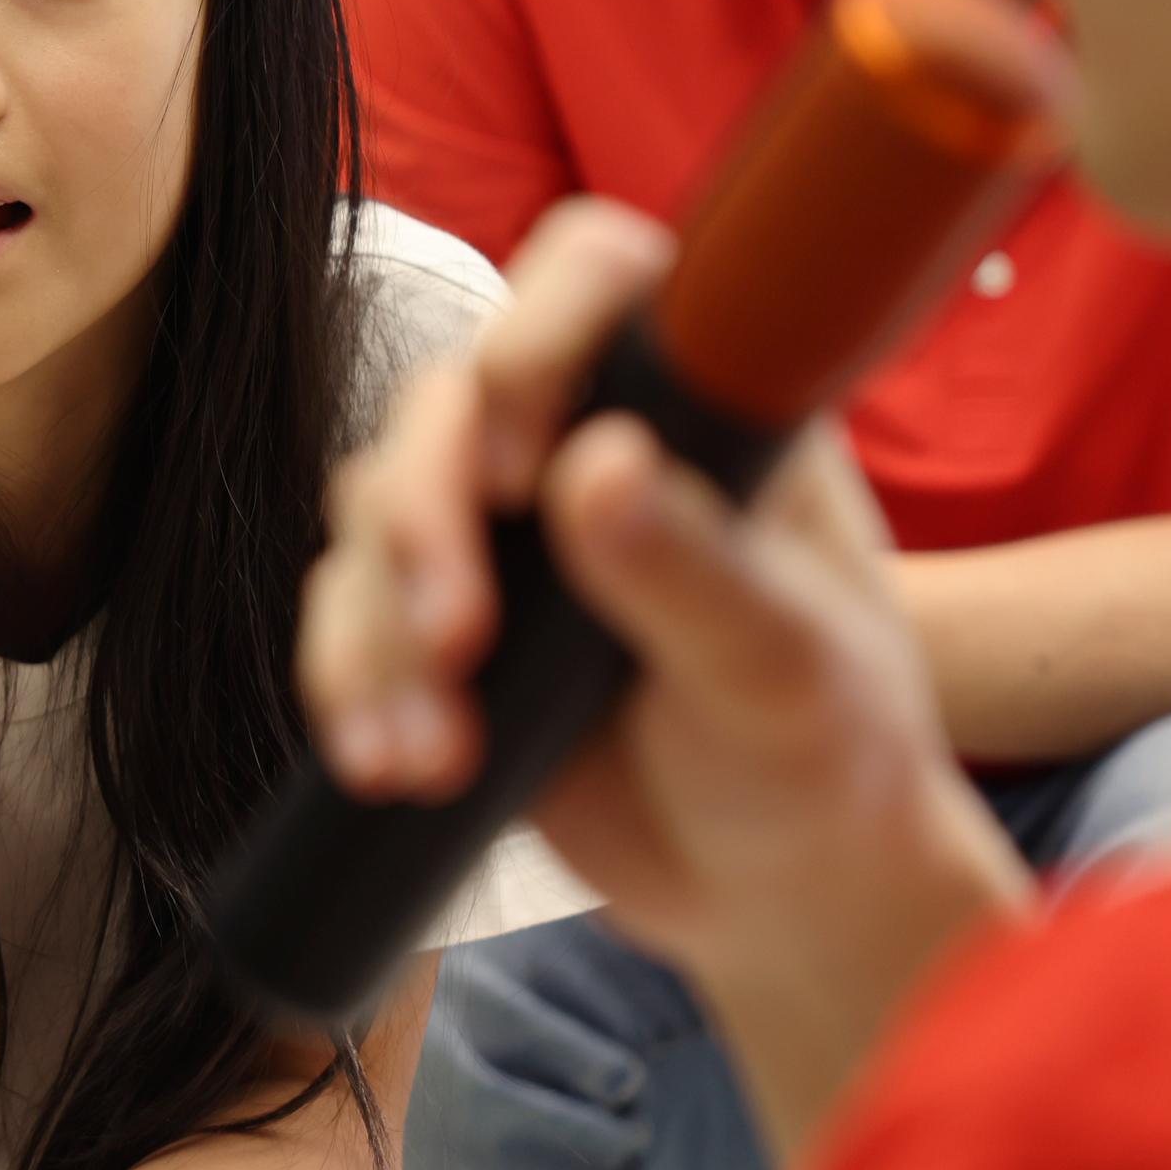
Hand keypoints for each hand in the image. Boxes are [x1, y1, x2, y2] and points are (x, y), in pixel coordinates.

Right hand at [296, 199, 1031, 1149]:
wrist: (772, 890)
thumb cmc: (824, 758)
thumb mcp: (783, 672)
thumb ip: (696, 571)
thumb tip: (597, 464)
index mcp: (707, 405)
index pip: (597, 280)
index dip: (536, 335)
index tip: (519, 462)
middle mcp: (593, 436)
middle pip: (447, 400)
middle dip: (425, 517)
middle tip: (458, 632)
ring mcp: (508, 527)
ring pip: (374, 504)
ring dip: (379, 625)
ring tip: (435, 750)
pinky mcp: (442, 613)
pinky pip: (346, 610)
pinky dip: (349, 681)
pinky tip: (389, 762)